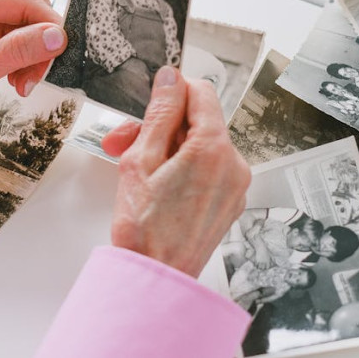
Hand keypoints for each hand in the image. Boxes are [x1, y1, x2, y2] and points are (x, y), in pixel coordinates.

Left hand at [0, 0, 65, 154]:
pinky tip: (16, 80)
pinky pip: (15, 42)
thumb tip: (56, 36)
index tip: (60, 52)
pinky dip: (23, 61)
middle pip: (28, 11)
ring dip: (33, 56)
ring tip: (22, 83)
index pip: (25, 0)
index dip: (48, 24)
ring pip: (25, 28)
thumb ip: (16, 52)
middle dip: (40, 43)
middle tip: (35, 75)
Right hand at [100, 67, 250, 277]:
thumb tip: (170, 79)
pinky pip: (207, 169)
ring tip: (132, 168)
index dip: (172, 91)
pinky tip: (153, 183)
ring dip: (165, 148)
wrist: (155, 279)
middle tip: (124, 141)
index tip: (150, 101)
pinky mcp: (228, 203)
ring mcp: (234, 187)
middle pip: (198, 122)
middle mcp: (234, 165)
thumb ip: (160, 113)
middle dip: (159, 126)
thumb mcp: (141, 159)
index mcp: (215, 149)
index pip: (201, 93)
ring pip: (200, 146)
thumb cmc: (145, 228)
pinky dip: (181, 168)